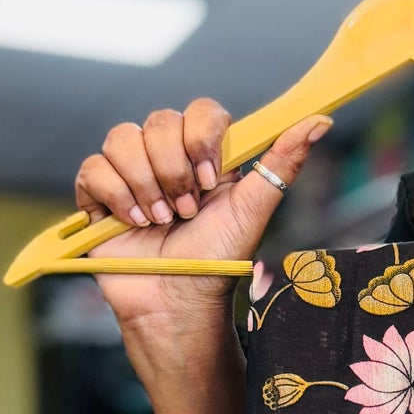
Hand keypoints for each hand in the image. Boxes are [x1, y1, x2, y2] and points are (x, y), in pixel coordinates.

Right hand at [75, 100, 327, 350]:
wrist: (177, 303)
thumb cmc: (218, 260)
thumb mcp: (254, 211)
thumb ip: (281, 163)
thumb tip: (319, 121)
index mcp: (206, 155)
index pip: (201, 111)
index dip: (201, 138)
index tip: (209, 179)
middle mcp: (167, 157)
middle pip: (158, 121)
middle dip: (174, 171)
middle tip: (186, 211)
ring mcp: (131, 174)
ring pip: (122, 138)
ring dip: (145, 185)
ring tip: (160, 221)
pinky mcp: (98, 196)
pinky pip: (93, 168)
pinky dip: (116, 196)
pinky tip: (134, 223)